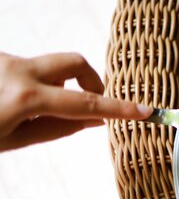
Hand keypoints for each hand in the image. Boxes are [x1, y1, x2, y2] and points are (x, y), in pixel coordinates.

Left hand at [0, 52, 151, 151]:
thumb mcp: (12, 140)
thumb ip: (55, 128)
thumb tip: (92, 120)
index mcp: (25, 97)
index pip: (85, 103)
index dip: (118, 109)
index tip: (144, 111)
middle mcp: (18, 70)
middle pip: (75, 62)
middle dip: (91, 80)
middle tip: (89, 103)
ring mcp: (6, 58)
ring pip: (48, 69)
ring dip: (51, 87)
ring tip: (27, 111)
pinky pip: (28, 69)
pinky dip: (31, 86)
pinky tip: (8, 102)